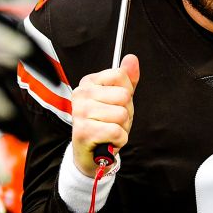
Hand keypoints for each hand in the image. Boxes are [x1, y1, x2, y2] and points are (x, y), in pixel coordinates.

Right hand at [70, 54, 139, 176]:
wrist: (91, 154)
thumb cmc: (104, 124)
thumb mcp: (118, 99)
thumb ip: (127, 79)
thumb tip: (132, 58)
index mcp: (89, 82)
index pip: (120, 75)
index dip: (126, 93)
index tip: (115, 104)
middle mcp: (81, 94)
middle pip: (123, 96)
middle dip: (126, 113)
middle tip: (113, 121)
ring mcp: (80, 112)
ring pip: (121, 114)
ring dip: (122, 128)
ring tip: (109, 131)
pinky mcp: (83, 131)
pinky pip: (117, 131)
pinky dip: (119, 140)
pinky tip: (108, 141)